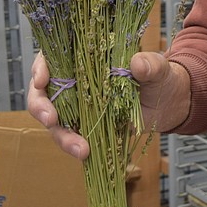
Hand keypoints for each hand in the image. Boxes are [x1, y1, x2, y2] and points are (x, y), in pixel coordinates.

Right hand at [27, 51, 190, 159]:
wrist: (167, 103)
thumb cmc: (159, 77)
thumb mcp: (158, 68)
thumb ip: (150, 64)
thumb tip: (138, 63)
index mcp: (84, 55)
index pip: (51, 56)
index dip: (40, 67)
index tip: (41, 79)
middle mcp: (73, 79)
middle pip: (43, 91)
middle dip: (41, 107)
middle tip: (51, 120)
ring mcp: (76, 104)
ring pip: (53, 118)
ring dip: (61, 135)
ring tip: (79, 149)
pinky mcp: (83, 124)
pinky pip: (69, 134)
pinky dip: (72, 144)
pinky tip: (85, 152)